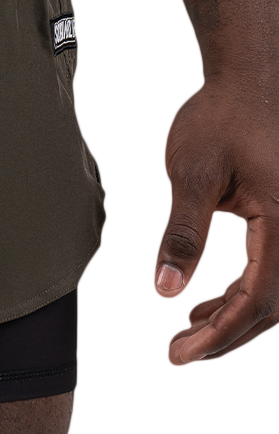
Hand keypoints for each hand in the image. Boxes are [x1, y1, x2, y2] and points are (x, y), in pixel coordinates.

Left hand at [153, 80, 278, 366]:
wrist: (252, 77)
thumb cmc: (221, 115)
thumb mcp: (190, 171)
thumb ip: (182, 233)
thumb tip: (165, 291)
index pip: (258, 298)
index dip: (219, 335)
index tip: (178, 356)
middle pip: (273, 307)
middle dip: (224, 337)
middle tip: (176, 353)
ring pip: (276, 295)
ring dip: (232, 319)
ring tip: (184, 332)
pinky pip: (274, 272)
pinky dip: (241, 295)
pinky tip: (203, 304)